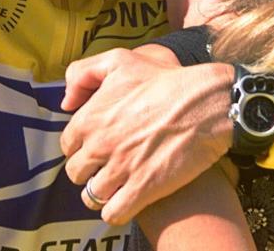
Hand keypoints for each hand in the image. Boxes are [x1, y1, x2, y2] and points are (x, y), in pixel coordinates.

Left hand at [60, 49, 235, 224]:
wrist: (206, 102)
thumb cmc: (165, 80)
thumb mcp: (119, 60)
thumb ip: (83, 74)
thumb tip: (67, 103)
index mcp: (90, 118)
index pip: (67, 145)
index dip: (81, 146)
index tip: (97, 146)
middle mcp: (100, 145)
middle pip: (76, 173)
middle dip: (90, 171)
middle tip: (108, 165)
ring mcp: (120, 169)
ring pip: (92, 196)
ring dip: (102, 193)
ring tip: (118, 185)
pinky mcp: (143, 188)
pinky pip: (113, 213)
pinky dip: (116, 211)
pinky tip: (128, 200)